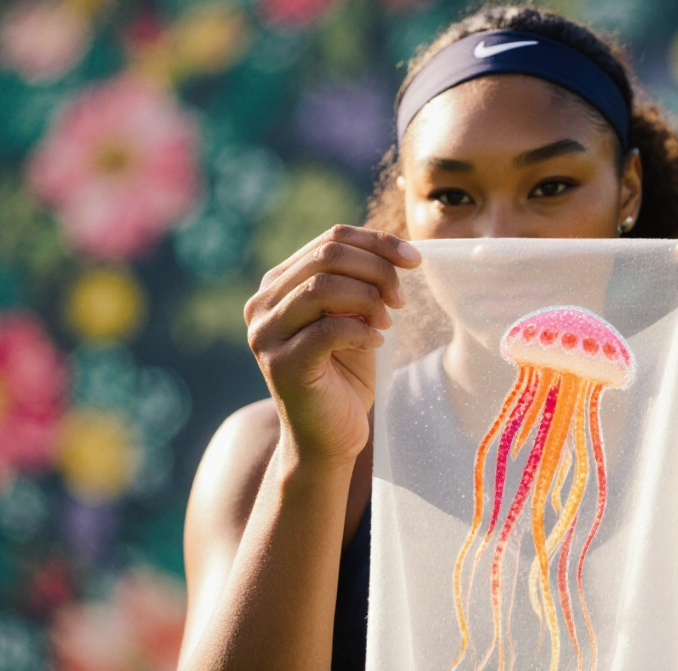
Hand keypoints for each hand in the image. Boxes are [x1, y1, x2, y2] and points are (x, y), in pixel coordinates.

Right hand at [244, 224, 421, 466]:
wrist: (327, 437)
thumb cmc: (344, 375)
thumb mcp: (352, 317)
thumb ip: (359, 282)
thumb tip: (395, 252)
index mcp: (278, 284)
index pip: (330, 240)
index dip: (378, 243)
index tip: (415, 259)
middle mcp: (262, 304)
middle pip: (327, 257)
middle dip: (378, 271)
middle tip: (402, 300)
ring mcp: (266, 334)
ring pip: (324, 288)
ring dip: (369, 300)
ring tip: (387, 323)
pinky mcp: (282, 365)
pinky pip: (328, 329)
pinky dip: (361, 331)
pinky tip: (375, 344)